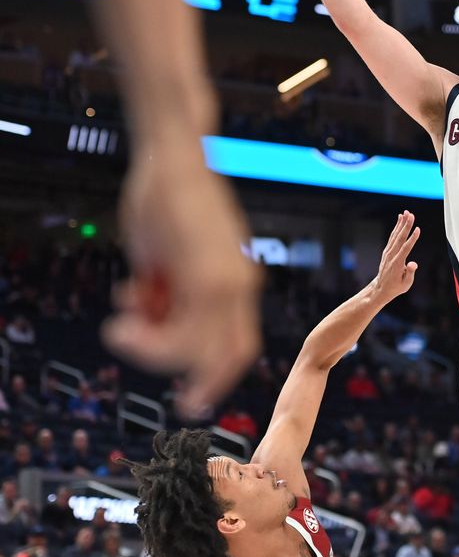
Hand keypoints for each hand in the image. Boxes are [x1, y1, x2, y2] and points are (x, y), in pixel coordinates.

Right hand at [103, 137, 261, 417]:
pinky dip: (149, 335)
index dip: (217, 373)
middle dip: (202, 382)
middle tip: (178, 398)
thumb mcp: (168, 258)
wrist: (172, 158)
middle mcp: (240, 285)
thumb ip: (167, 294)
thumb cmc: (167, 201)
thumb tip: (150, 321)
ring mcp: (226, 279)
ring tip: (120, 328)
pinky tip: (121, 316)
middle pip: (230, 355)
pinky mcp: (206, 273)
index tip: (192, 392)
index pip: (239, 344)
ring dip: (154, 351)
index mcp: (237, 283)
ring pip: (199, 348)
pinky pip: (181, 328)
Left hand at [373, 211, 420, 299]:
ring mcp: (388, 252)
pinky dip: (396, 227)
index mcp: (397, 263)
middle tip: (411, 214)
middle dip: (406, 226)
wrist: (381, 288)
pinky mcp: (387, 250)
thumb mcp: (406, 284)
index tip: (418, 229)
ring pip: (395, 235)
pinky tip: (400, 219)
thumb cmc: (396, 287)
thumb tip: (413, 264)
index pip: (406, 248)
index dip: (412, 239)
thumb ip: (410, 273)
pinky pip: (392, 237)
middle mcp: (391, 255)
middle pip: (400, 238)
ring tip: (406, 213)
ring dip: (401, 223)